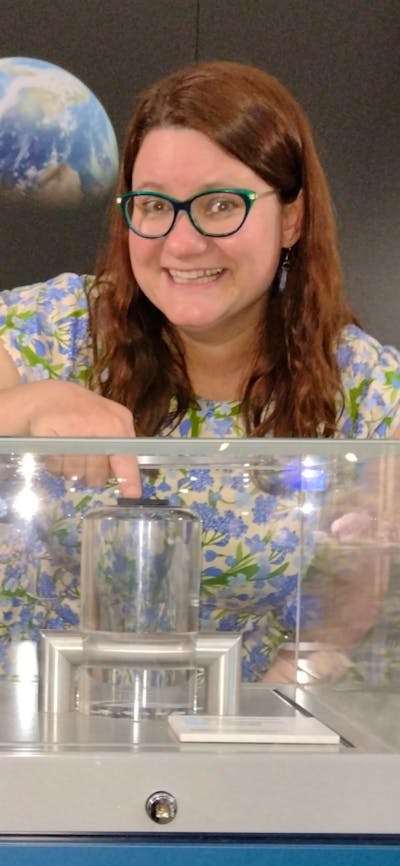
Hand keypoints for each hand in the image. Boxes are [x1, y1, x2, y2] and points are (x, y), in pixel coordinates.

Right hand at [1, 380, 140, 494]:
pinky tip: (57, 451)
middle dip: (91, 476)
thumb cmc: (83, 413)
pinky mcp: (47, 431)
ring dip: (71, 471)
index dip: (128, 479)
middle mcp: (97, 424)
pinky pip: (55, 466)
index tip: (131, 494)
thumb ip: (120, 448)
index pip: (126, 457)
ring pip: (75, 473)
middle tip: (85, 463)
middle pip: (98, 474)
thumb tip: (128, 481)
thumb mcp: (110, 422)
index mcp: (117, 423)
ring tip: (69, 454)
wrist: (47, 397)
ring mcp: (71, 427)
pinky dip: (55, 465)